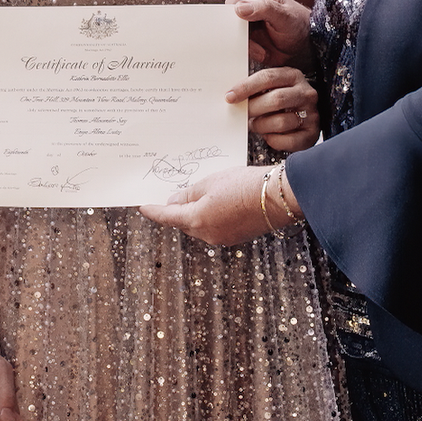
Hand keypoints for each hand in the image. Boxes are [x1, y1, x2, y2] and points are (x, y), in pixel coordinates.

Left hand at [139, 164, 284, 247]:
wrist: (279, 197)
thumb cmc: (245, 185)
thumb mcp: (211, 182)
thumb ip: (189, 193)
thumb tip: (175, 202)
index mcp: (196, 220)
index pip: (166, 216)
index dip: (153, 210)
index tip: (142, 206)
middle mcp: (206, 234)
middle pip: (182, 222)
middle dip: (176, 210)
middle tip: (173, 193)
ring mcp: (221, 238)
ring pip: (199, 225)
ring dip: (195, 212)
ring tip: (199, 194)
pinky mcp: (235, 237)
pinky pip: (214, 227)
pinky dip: (209, 216)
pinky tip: (217, 202)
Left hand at [228, 65, 319, 152]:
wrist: (301, 120)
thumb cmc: (278, 104)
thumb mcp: (270, 88)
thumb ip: (254, 89)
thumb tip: (230, 96)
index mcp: (293, 76)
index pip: (268, 77)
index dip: (246, 87)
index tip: (230, 97)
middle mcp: (306, 93)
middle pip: (276, 99)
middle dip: (253, 108)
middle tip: (241, 114)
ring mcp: (311, 114)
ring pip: (281, 121)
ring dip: (262, 126)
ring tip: (256, 125)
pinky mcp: (312, 134)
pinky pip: (288, 140)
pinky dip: (273, 140)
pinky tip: (268, 135)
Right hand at [229, 0, 315, 73]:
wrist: (304, 47)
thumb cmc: (299, 27)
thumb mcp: (285, 17)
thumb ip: (265, 8)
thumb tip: (239, 7)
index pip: (233, 3)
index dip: (235, 18)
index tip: (246, 30)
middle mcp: (250, 2)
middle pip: (228, 19)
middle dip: (240, 34)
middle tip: (254, 43)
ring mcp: (247, 19)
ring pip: (231, 34)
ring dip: (246, 45)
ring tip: (263, 50)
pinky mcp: (246, 34)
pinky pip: (237, 44)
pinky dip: (248, 51)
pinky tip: (262, 52)